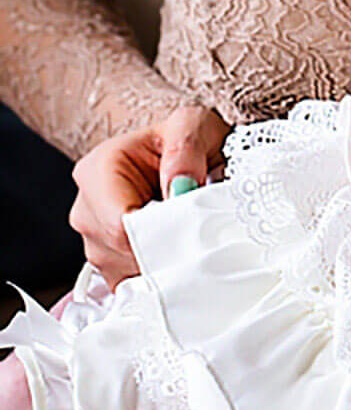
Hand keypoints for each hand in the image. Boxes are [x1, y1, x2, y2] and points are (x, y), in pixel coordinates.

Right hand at [69, 105, 230, 290]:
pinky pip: (131, 283)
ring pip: (126, 271)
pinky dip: (160, 277)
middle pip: (120, 252)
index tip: (193, 234)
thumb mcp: (192, 126)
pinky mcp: (111, 261)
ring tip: (192, 239)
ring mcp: (95, 239)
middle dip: (165, 250)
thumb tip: (179, 185)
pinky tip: (181, 257)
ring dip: (165, 263)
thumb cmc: (187, 138)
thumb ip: (186, 148)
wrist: (189, 151)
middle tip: (203, 236)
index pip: (119, 224)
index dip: (159, 235)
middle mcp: (88, 209)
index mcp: (97, 171)